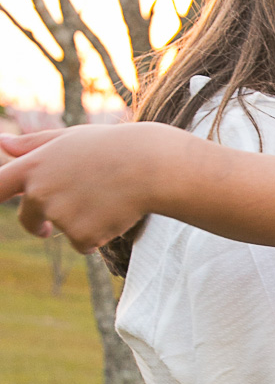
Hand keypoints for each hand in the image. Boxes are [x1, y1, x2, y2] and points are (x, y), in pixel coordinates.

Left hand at [0, 123, 159, 250]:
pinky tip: (114, 213)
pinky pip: (84, 243)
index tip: (0, 198)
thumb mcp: (70, 139)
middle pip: (29, 220)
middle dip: (42, 224)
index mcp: (33, 167)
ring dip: (82, 224)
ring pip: (65, 232)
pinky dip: (98, 235)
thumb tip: (2, 143)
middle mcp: (39, 193)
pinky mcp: (81, 236)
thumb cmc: (111, 147)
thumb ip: (34, 145)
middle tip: (66, 215)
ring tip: (106, 199)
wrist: (149, 166)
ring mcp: (60, 216)